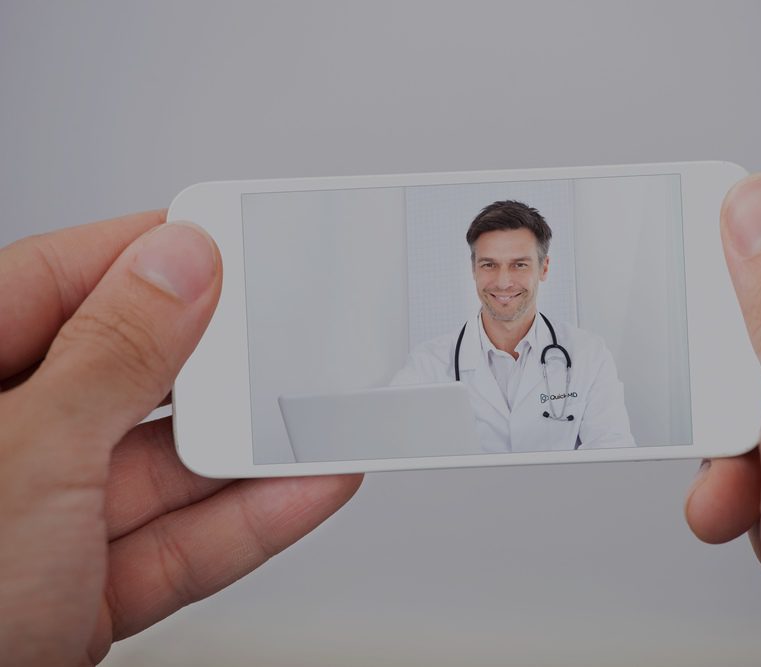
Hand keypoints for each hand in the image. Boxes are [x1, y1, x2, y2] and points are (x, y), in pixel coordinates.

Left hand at [0, 212, 362, 665]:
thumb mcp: (29, 459)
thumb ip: (112, 356)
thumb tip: (180, 266)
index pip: (55, 284)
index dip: (146, 254)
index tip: (227, 239)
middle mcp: (1, 444)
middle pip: (124, 376)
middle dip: (214, 366)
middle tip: (288, 334)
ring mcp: (41, 523)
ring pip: (163, 466)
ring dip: (248, 451)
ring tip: (319, 415)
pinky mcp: (85, 588)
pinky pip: (177, 542)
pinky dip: (246, 520)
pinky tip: (305, 486)